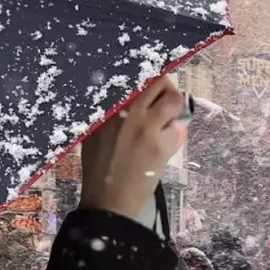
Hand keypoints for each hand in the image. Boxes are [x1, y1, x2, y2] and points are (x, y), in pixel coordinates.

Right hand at [79, 78, 184, 221]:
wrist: (108, 199)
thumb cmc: (99, 167)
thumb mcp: (93, 132)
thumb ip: (110, 111)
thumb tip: (132, 94)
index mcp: (107, 106)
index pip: (131, 74)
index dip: (146, 70)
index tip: (151, 72)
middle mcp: (126, 110)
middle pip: (157, 79)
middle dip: (165, 85)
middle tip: (163, 95)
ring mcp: (144, 126)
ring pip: (173, 100)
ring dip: (174, 107)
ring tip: (167, 117)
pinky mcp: (159, 145)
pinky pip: (176, 129)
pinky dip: (173, 135)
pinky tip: (161, 145)